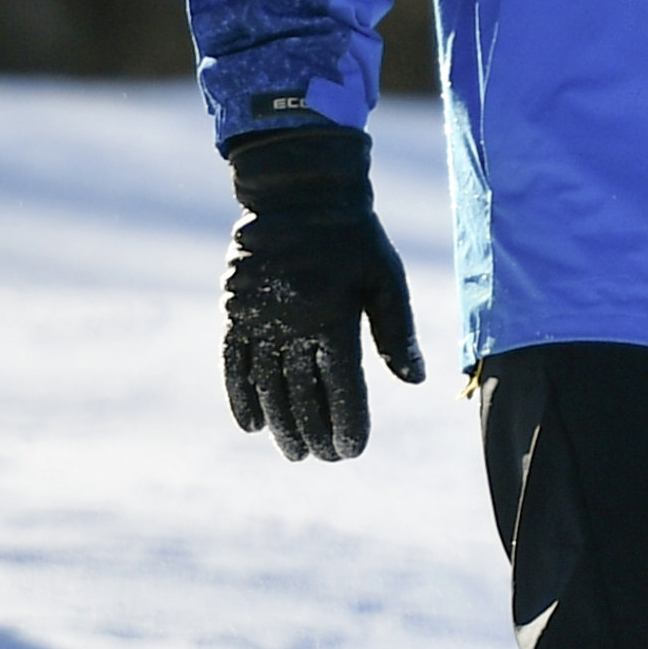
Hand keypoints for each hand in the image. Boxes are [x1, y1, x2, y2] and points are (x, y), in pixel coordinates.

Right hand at [220, 125, 425, 459]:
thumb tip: (415, 380)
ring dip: (280, 425)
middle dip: (315, 434)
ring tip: (294, 454)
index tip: (351, 451)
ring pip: (267, 387)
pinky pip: (233, 362)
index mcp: (332, 318)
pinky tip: (251, 425)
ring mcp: (257, 318)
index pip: (340, 388)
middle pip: (302, 396)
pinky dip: (241, 396)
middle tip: (325, 459)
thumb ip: (397, 332)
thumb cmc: (352, 234)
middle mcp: (291, 324)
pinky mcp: (234, 310)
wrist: (297, 189)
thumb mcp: (385, 276)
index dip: (346, 424)